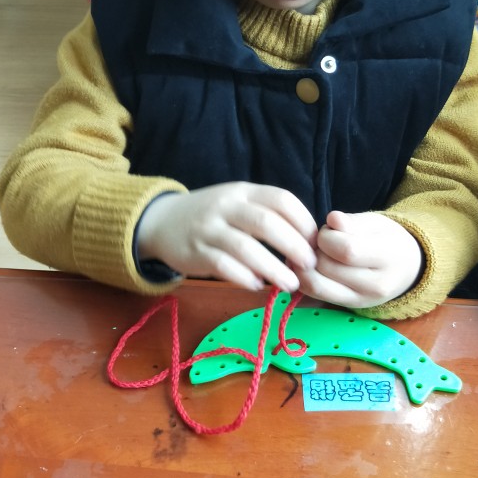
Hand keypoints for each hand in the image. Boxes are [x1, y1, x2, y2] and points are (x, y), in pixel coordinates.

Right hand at [136, 183, 317, 291]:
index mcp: (243, 192)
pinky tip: (257, 285)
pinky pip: (223, 266)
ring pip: (246, 248)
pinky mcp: (195, 253)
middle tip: (309, 266)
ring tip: (290, 284)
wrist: (162, 222)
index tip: (315, 243)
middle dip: (294, 246)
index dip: (304, 221)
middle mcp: (227, 206)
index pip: (281, 199)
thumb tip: (308, 241)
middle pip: (267, 223)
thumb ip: (267, 215)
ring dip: (273, 268)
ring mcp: (209, 229)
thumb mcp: (238, 204)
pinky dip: (244, 277)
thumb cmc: (213, 217)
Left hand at [296, 210, 422, 307]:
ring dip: (306, 266)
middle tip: (321, 241)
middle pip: (326, 267)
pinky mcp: (347, 307)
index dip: (327, 237)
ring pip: (316, 285)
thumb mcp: (376, 223)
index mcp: (388, 258)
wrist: (407, 269)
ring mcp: (361, 301)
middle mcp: (376, 286)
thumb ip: (353, 222)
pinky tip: (312, 267)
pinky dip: (305, 280)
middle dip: (315, 250)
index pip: (346, 250)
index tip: (328, 230)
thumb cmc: (388, 240)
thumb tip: (332, 219)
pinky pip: (315, 296)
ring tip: (317, 254)